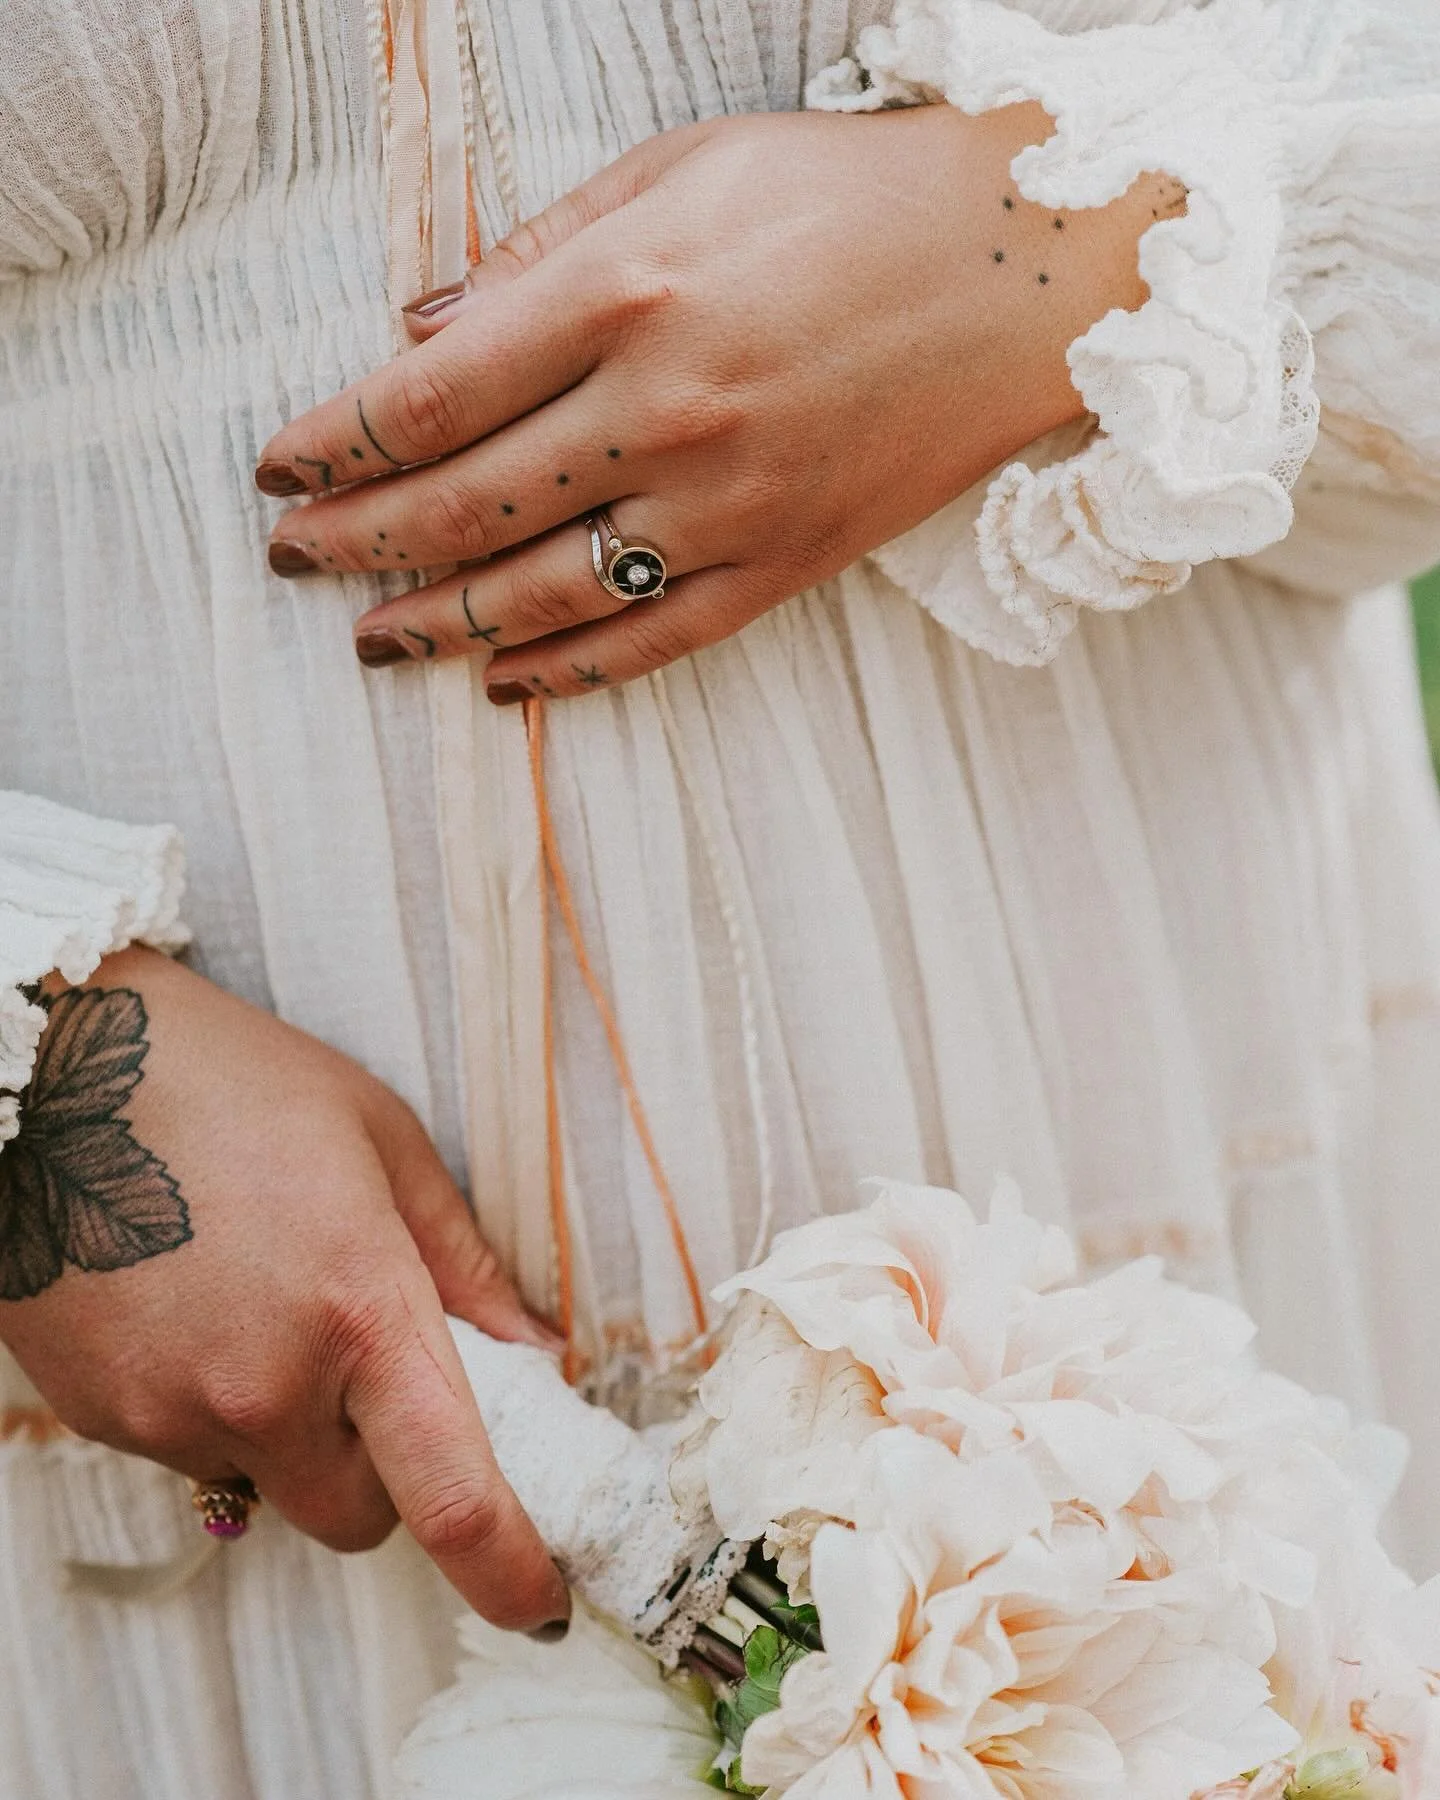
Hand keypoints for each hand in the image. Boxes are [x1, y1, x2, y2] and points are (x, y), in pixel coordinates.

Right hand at [0, 947, 570, 1635]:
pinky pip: (194, 1455)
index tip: (541, 1593)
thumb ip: (465, 1266)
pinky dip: (217, 1411)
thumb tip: (536, 1355)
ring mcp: (173, 1412)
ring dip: (294, 1435)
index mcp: (360, 1312)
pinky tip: (201, 1308)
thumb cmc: (236, 1083)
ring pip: (273, 1487)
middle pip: (363, 1517)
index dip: (511, 1568)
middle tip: (377, 1378)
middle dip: (390, 1473)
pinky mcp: (104, 1417)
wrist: (62, 1073)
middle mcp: (267, 1387)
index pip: (453, 1498)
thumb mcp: (383, 1145)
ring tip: (266, 1307)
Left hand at [256, 104, 1177, 699]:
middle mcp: (667, 412)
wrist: (1027, 270)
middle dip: (359, 542)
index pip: (430, 399)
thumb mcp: (684, 168)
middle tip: (294, 563)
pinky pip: (655, 641)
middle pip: (466, 506)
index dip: (336, 443)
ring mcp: (730, 505)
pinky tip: (506, 683)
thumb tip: (422, 331)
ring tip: (376, 639)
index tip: (282, 470)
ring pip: (548, 593)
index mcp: (627, 293)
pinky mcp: (786, 565)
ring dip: (443, 623)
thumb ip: (541, 250)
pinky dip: (571, 672)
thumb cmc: (852, 198)